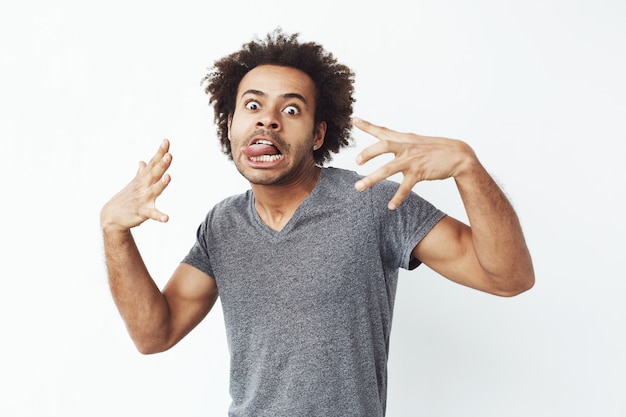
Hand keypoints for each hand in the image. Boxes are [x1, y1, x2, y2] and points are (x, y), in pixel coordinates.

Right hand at [100, 139, 172, 231]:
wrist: (111, 217)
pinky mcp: (142, 212)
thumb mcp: (135, 183)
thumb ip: (142, 172)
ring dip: (161, 184)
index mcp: (143, 179)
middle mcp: (144, 186)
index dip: (160, 152)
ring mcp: (143, 199)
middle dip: (162, 164)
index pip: (153, 163)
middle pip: (154, 173)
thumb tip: (143, 162)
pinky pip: (152, 214)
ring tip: (169, 177)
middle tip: (169, 155)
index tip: (166, 141)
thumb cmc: (126, 199)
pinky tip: (166, 218)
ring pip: (154, 190)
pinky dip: (159, 216)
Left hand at [352, 117, 476, 209]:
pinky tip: (390, 206)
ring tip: (358, 187)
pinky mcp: (419, 172)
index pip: (383, 130)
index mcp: (404, 139)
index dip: (368, 125)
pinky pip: (405, 187)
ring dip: (371, 179)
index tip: (354, 120)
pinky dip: (397, 197)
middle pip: (383, 146)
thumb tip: (387, 140)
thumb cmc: (435, 149)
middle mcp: (406, 147)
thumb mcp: (416, 141)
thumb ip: (400, 142)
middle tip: (357, 162)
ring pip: (388, 169)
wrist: (458, 154)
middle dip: (368, 153)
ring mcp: (412, 160)